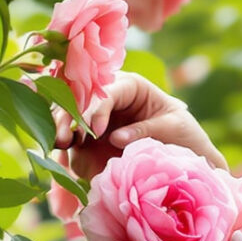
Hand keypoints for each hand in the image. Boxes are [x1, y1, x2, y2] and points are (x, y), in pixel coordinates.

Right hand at [66, 73, 223, 177]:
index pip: (106, 93)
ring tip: (58, 143)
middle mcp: (107, 98)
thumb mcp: (172, 128)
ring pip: (68, 116)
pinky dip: (62, 143)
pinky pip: (70, 139)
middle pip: (79, 99)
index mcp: (129, 86)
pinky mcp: (88, 140)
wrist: (185, 154)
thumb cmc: (183, 133)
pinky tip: (57, 151)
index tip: (96, 132)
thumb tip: (114, 138)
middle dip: (68, 115)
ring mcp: (94, 118)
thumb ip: (145, 130)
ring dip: (60, 127)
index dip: (97, 110)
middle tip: (63, 137)